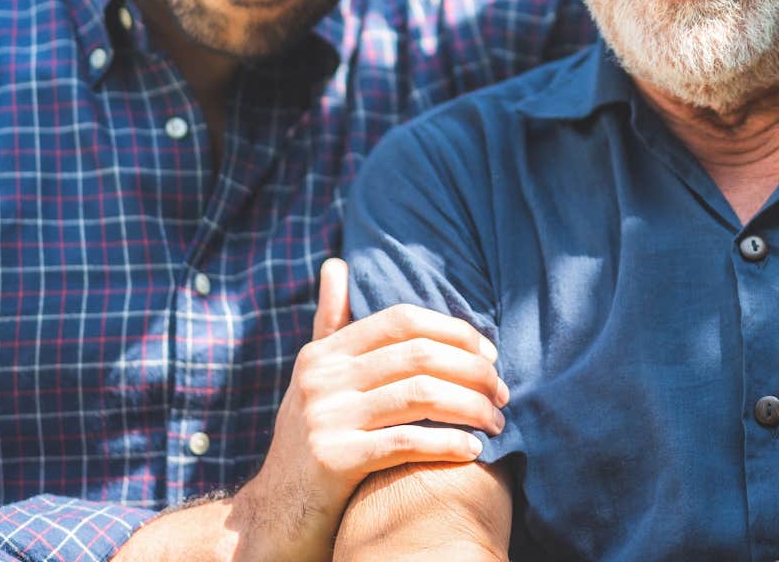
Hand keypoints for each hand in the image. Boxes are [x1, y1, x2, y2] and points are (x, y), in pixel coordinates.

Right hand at [228, 259, 508, 560]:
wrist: (276, 515)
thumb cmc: (309, 441)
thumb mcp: (314, 379)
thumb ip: (331, 324)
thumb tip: (336, 264)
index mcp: (323, 354)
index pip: (402, 320)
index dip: (454, 332)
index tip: (489, 355)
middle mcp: (320, 379)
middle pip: (419, 356)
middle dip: (473, 372)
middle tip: (502, 394)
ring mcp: (324, 419)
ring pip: (420, 396)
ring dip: (471, 408)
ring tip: (497, 423)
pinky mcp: (332, 461)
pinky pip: (405, 442)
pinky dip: (448, 443)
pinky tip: (473, 449)